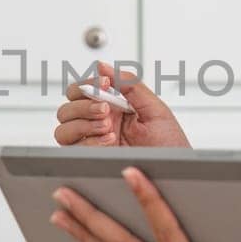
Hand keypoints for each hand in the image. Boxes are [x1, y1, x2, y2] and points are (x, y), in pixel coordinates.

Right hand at [53, 60, 190, 148]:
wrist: (177, 174)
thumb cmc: (170, 145)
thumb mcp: (154, 109)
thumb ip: (130, 84)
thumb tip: (102, 67)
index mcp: (113, 107)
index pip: (82, 90)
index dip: (88, 84)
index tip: (105, 85)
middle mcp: (99, 124)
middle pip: (67, 108)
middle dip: (83, 105)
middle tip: (106, 110)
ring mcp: (94, 143)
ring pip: (63, 129)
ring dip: (83, 124)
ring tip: (109, 128)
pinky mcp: (92, 161)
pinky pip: (73, 149)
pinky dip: (89, 142)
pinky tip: (110, 141)